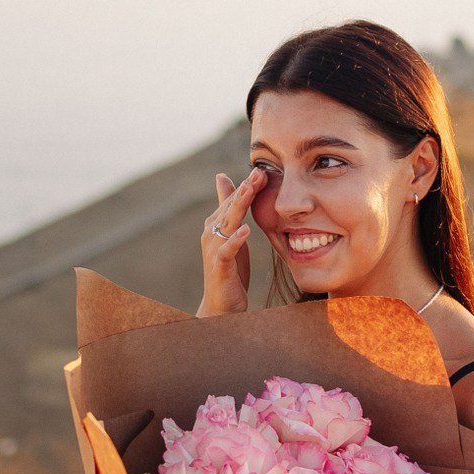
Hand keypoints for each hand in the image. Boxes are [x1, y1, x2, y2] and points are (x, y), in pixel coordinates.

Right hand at [196, 170, 264, 317]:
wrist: (221, 304)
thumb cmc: (229, 268)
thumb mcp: (232, 233)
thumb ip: (228, 207)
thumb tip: (222, 177)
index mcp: (216, 224)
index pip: (234, 200)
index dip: (247, 185)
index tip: (262, 169)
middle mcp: (211, 232)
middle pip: (230, 207)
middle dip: (245, 189)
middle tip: (259, 172)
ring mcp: (214, 249)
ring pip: (227, 223)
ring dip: (238, 206)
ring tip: (249, 190)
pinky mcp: (219, 266)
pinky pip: (226, 251)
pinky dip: (235, 240)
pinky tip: (245, 230)